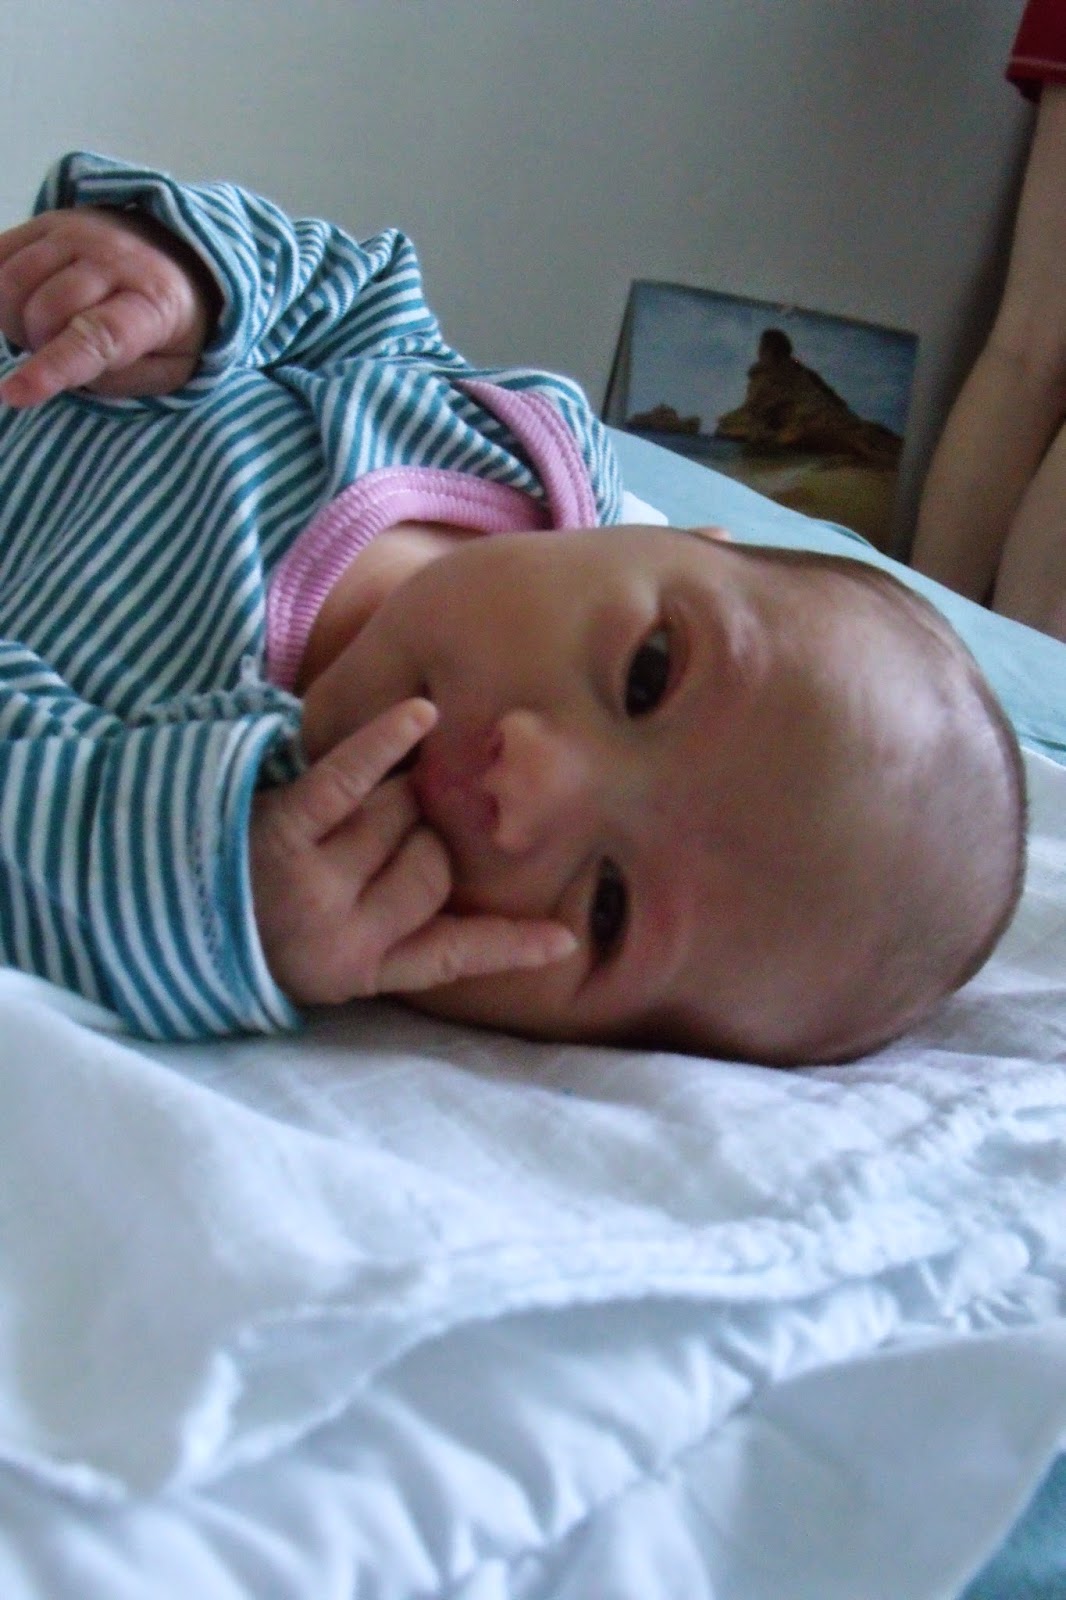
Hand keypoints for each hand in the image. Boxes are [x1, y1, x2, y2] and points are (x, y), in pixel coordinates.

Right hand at [0, 206, 219, 406]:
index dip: (53, 368)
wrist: (175, 259)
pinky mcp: (47, 220)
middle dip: (40, 346)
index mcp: (153, 303)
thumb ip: (122, 382)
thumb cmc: (169, 328)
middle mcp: (113, 258)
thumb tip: (66, 375)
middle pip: (45, 310)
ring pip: (13, 282)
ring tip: (46, 329)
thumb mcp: (171, 370)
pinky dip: (2, 292)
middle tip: (62, 351)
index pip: (95, 337)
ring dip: (16, 320)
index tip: (15, 394)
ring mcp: (77, 232)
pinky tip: (26, 303)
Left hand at [250, 698, 577, 1006]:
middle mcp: (343, 937)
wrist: (158, 904)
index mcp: (363, 971)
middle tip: (365, 838)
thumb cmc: (259, 919)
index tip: (563, 938)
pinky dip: (385, 741)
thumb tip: (535, 920)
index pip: (453, 957)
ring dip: (387, 792)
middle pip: (435, 861)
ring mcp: (312, 885)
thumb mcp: (334, 959)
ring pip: (403, 812)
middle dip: (416, 834)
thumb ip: (410, 936)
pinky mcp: (282, 831)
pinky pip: (352, 777)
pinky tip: (420, 717)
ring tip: (335, 813)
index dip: (510, 946)